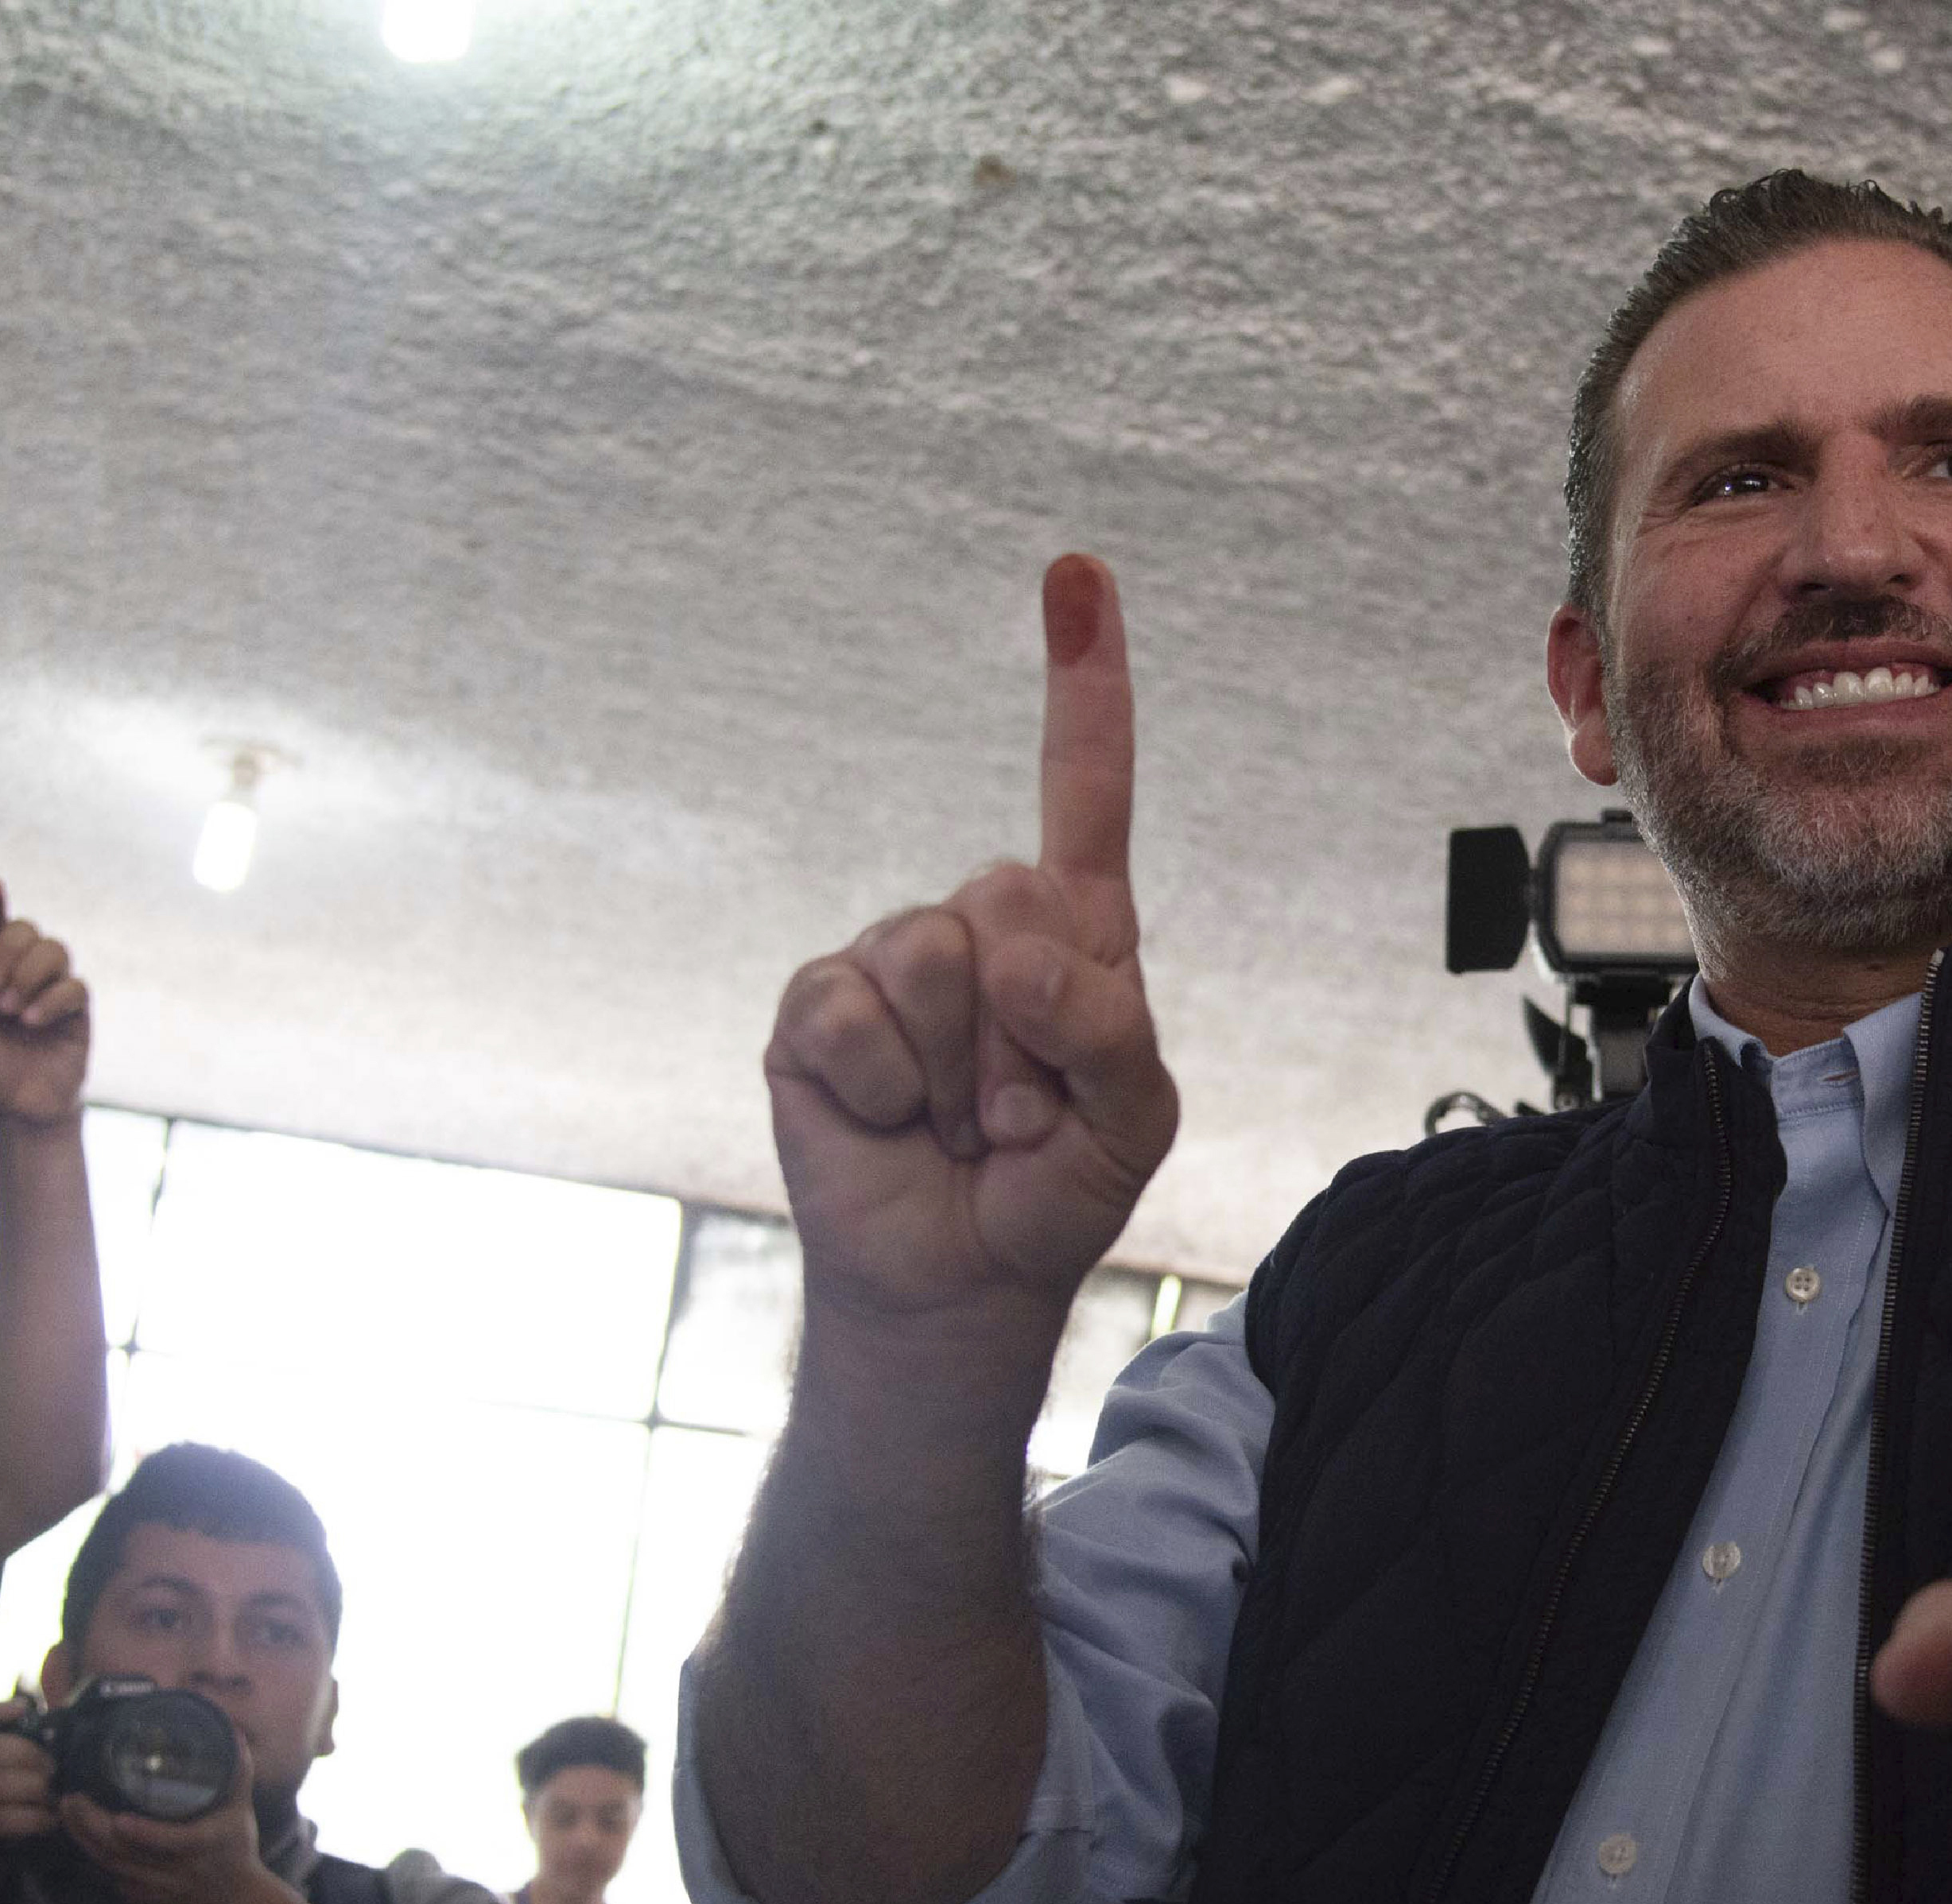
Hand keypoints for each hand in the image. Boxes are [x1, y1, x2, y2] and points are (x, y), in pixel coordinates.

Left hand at [0, 887, 90, 1130]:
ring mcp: (52, 987)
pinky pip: (75, 987)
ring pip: (55, 950)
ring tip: (8, 1009)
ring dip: (29, 974)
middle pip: (27, 931)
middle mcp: (22, 971)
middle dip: (6, 949)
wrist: (26, 1110)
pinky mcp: (77, 1009)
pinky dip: (52, 1000)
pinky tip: (31, 1020)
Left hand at [58, 1767, 271, 1903]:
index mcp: (205, 1845)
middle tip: (72, 1799)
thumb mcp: (241, 1812)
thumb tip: (229, 1731)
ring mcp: (157, 1891)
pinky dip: (92, 1858)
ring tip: (68, 1812)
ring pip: (111, 1867)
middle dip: (93, 1828)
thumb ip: (236, 1772)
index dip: (144, 1833)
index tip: (120, 1819)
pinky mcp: (142, 1903)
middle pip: (126, 1854)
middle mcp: (179, 1872)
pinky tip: (81, 1837)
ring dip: (84, 1840)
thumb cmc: (235, 1852)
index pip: (172, 1843)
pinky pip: (109, 1879)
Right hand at [764, 556, 1179, 1343]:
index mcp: (1075, 933)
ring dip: (960, 1073)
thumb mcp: (1134, 1122)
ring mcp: (889, 961)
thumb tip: (1019, 963)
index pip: (1083, 790)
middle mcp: (978, 926)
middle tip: (1020, 1112)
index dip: (1081, 683)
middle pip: (1007, 892)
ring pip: (931, 959)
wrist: (959, 1282)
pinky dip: (886, 1090)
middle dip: (1030, 1028)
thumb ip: (1113, 1033)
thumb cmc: (1054, 1191)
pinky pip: (852, 1013)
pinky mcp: (817, 1008)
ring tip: (960, 1125)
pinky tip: (891, 1124)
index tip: (1077, 574)